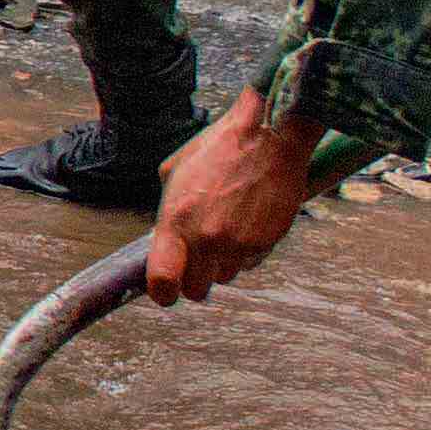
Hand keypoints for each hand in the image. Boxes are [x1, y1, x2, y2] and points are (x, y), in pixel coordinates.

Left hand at [144, 92, 320, 303]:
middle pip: (196, 288)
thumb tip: (166, 238)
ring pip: (224, 276)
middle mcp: (206, 238)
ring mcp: (238, 243)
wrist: (269, 137)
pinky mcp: (265, 242)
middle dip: (194, 277)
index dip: (162, 292)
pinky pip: (250, 261)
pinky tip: (246, 222)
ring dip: (221, 262)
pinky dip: (246, 250)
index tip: (165, 291)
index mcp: (176, 221)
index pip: (162, 281)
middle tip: (196, 259)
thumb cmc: (220, 149)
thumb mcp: (174, 173)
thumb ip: (168, 212)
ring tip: (226, 228)